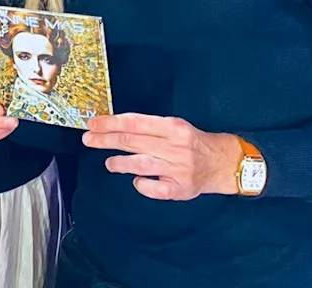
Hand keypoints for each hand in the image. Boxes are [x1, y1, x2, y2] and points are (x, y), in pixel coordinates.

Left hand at [82, 113, 242, 200]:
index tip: (93, 124)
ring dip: (119, 162)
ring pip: (140, 164)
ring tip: (109, 162)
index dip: (110, 123)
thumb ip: (147, 128)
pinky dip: (142, 184)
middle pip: (133, 141)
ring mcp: (178, 168)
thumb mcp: (174, 127)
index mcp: (173, 127)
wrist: (223, 163)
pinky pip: (155, 188)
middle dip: (106, 140)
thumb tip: (112, 126)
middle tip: (88, 139)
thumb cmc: (192, 143)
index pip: (135, 122)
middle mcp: (175, 146)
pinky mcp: (181, 188)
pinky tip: (136, 180)